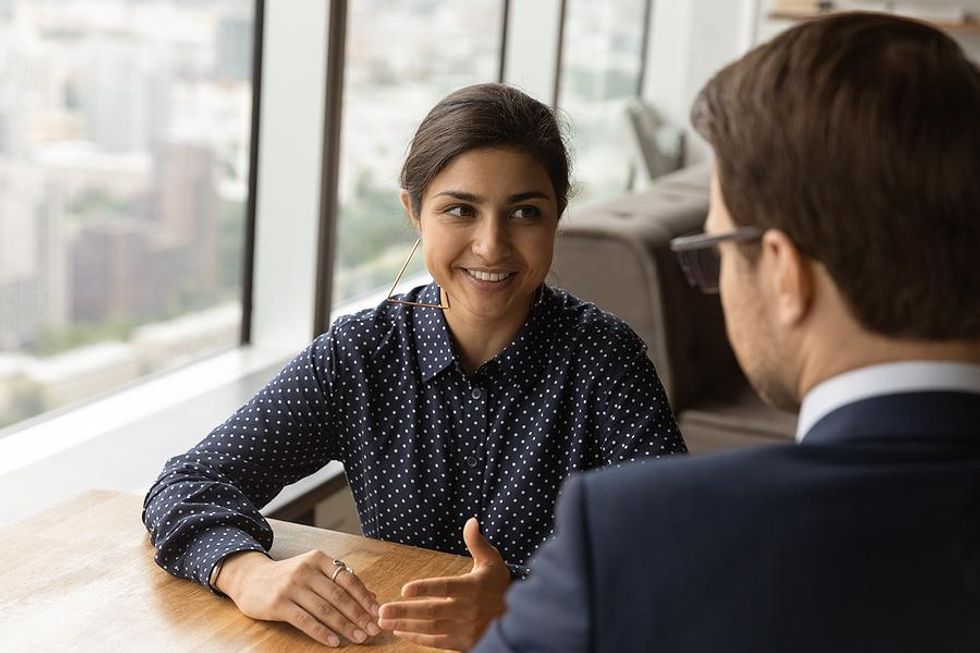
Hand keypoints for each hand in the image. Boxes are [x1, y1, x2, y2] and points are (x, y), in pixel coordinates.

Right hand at [215, 549, 381, 647]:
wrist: (250, 578)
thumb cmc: (288, 576)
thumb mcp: (314, 571)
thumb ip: (341, 581)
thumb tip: (373, 596)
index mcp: (318, 559)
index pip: (348, 579)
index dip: (365, 597)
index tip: (378, 613)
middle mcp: (306, 570)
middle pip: (339, 595)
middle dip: (359, 614)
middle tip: (373, 630)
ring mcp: (291, 586)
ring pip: (324, 609)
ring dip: (344, 625)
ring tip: (359, 638)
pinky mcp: (278, 604)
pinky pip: (304, 620)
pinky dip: (321, 632)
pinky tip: (334, 641)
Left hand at [378, 518, 510, 650]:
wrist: (518, 616)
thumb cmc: (499, 585)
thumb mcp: (492, 561)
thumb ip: (477, 543)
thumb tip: (471, 521)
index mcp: (473, 588)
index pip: (446, 587)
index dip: (426, 588)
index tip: (406, 589)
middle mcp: (467, 610)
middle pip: (432, 611)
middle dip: (405, 611)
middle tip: (382, 610)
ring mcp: (464, 629)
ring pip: (430, 628)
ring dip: (405, 625)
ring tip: (383, 620)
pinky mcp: (462, 643)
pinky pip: (436, 642)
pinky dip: (417, 637)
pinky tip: (400, 631)